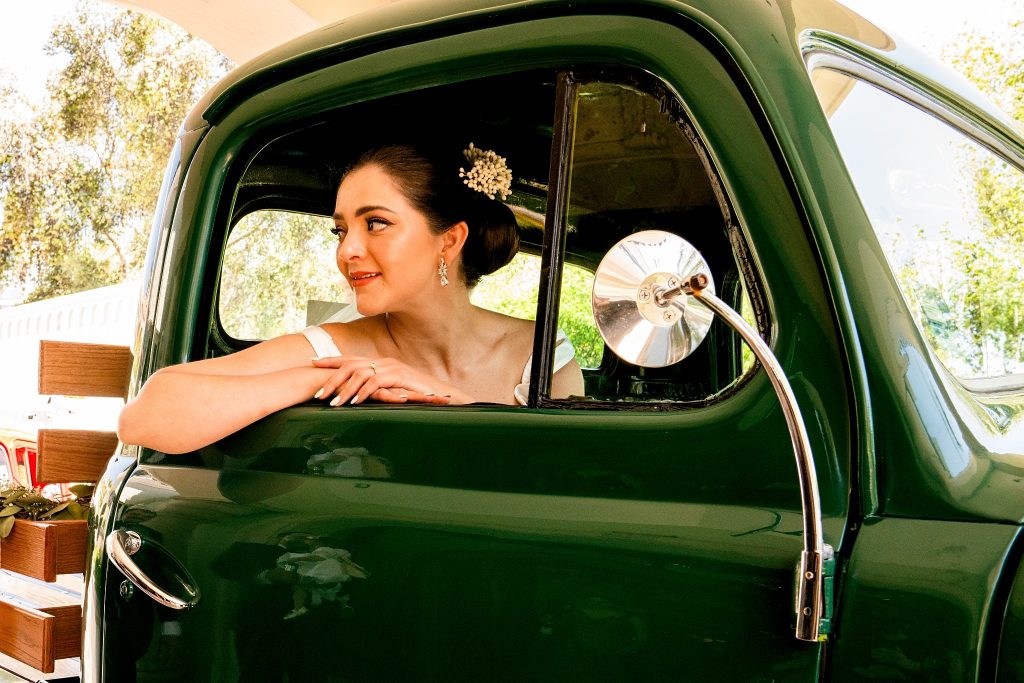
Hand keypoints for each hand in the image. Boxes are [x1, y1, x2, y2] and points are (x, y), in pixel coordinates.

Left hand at [310, 355, 453, 405]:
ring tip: (333, 403)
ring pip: (359, 374)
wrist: (440, 393)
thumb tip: (355, 397)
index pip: (350, 358)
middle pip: (350, 365)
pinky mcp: (398, 376)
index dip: (330, 360)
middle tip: (318, 394)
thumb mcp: (390, 391)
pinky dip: (363, 392)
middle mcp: (381, 361)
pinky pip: (375, 382)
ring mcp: (390, 367)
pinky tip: (355, 402)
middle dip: (331, 378)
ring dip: (345, 389)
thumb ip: (374, 390)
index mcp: (378, 363)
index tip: (311, 362)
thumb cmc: (415, 395)